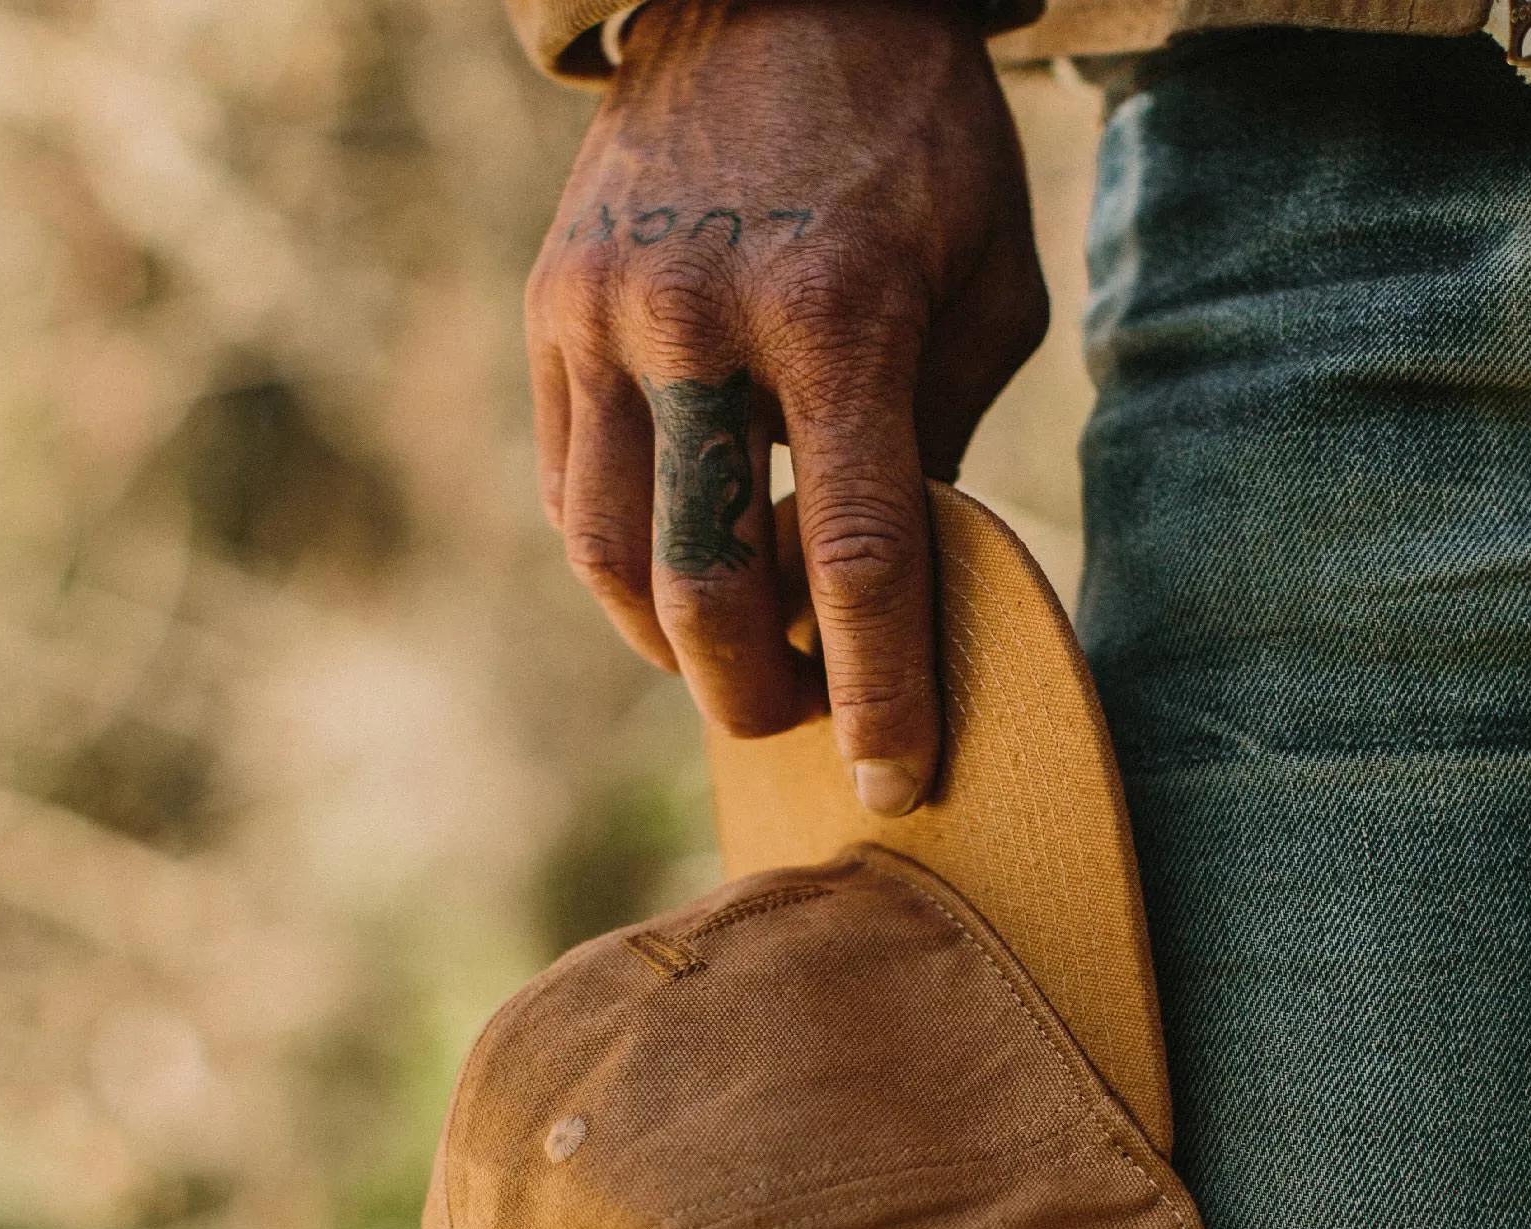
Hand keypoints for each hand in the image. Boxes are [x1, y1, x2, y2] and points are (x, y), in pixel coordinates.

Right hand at [526, 0, 1046, 813]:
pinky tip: (673, 561)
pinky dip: (620, 556)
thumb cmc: (914, 147)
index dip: (874, 689)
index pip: (855, 553)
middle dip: (749, 689)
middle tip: (792, 717)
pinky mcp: (549, 308)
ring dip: (668, 638)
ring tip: (729, 650)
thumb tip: (877, 584)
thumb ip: (933, 441)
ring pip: (605, 554)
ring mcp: (604, 312)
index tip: (888, 778)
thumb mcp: (981, 283)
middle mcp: (701, 318)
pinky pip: (566, 486)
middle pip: (699, 583)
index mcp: (840, 312)